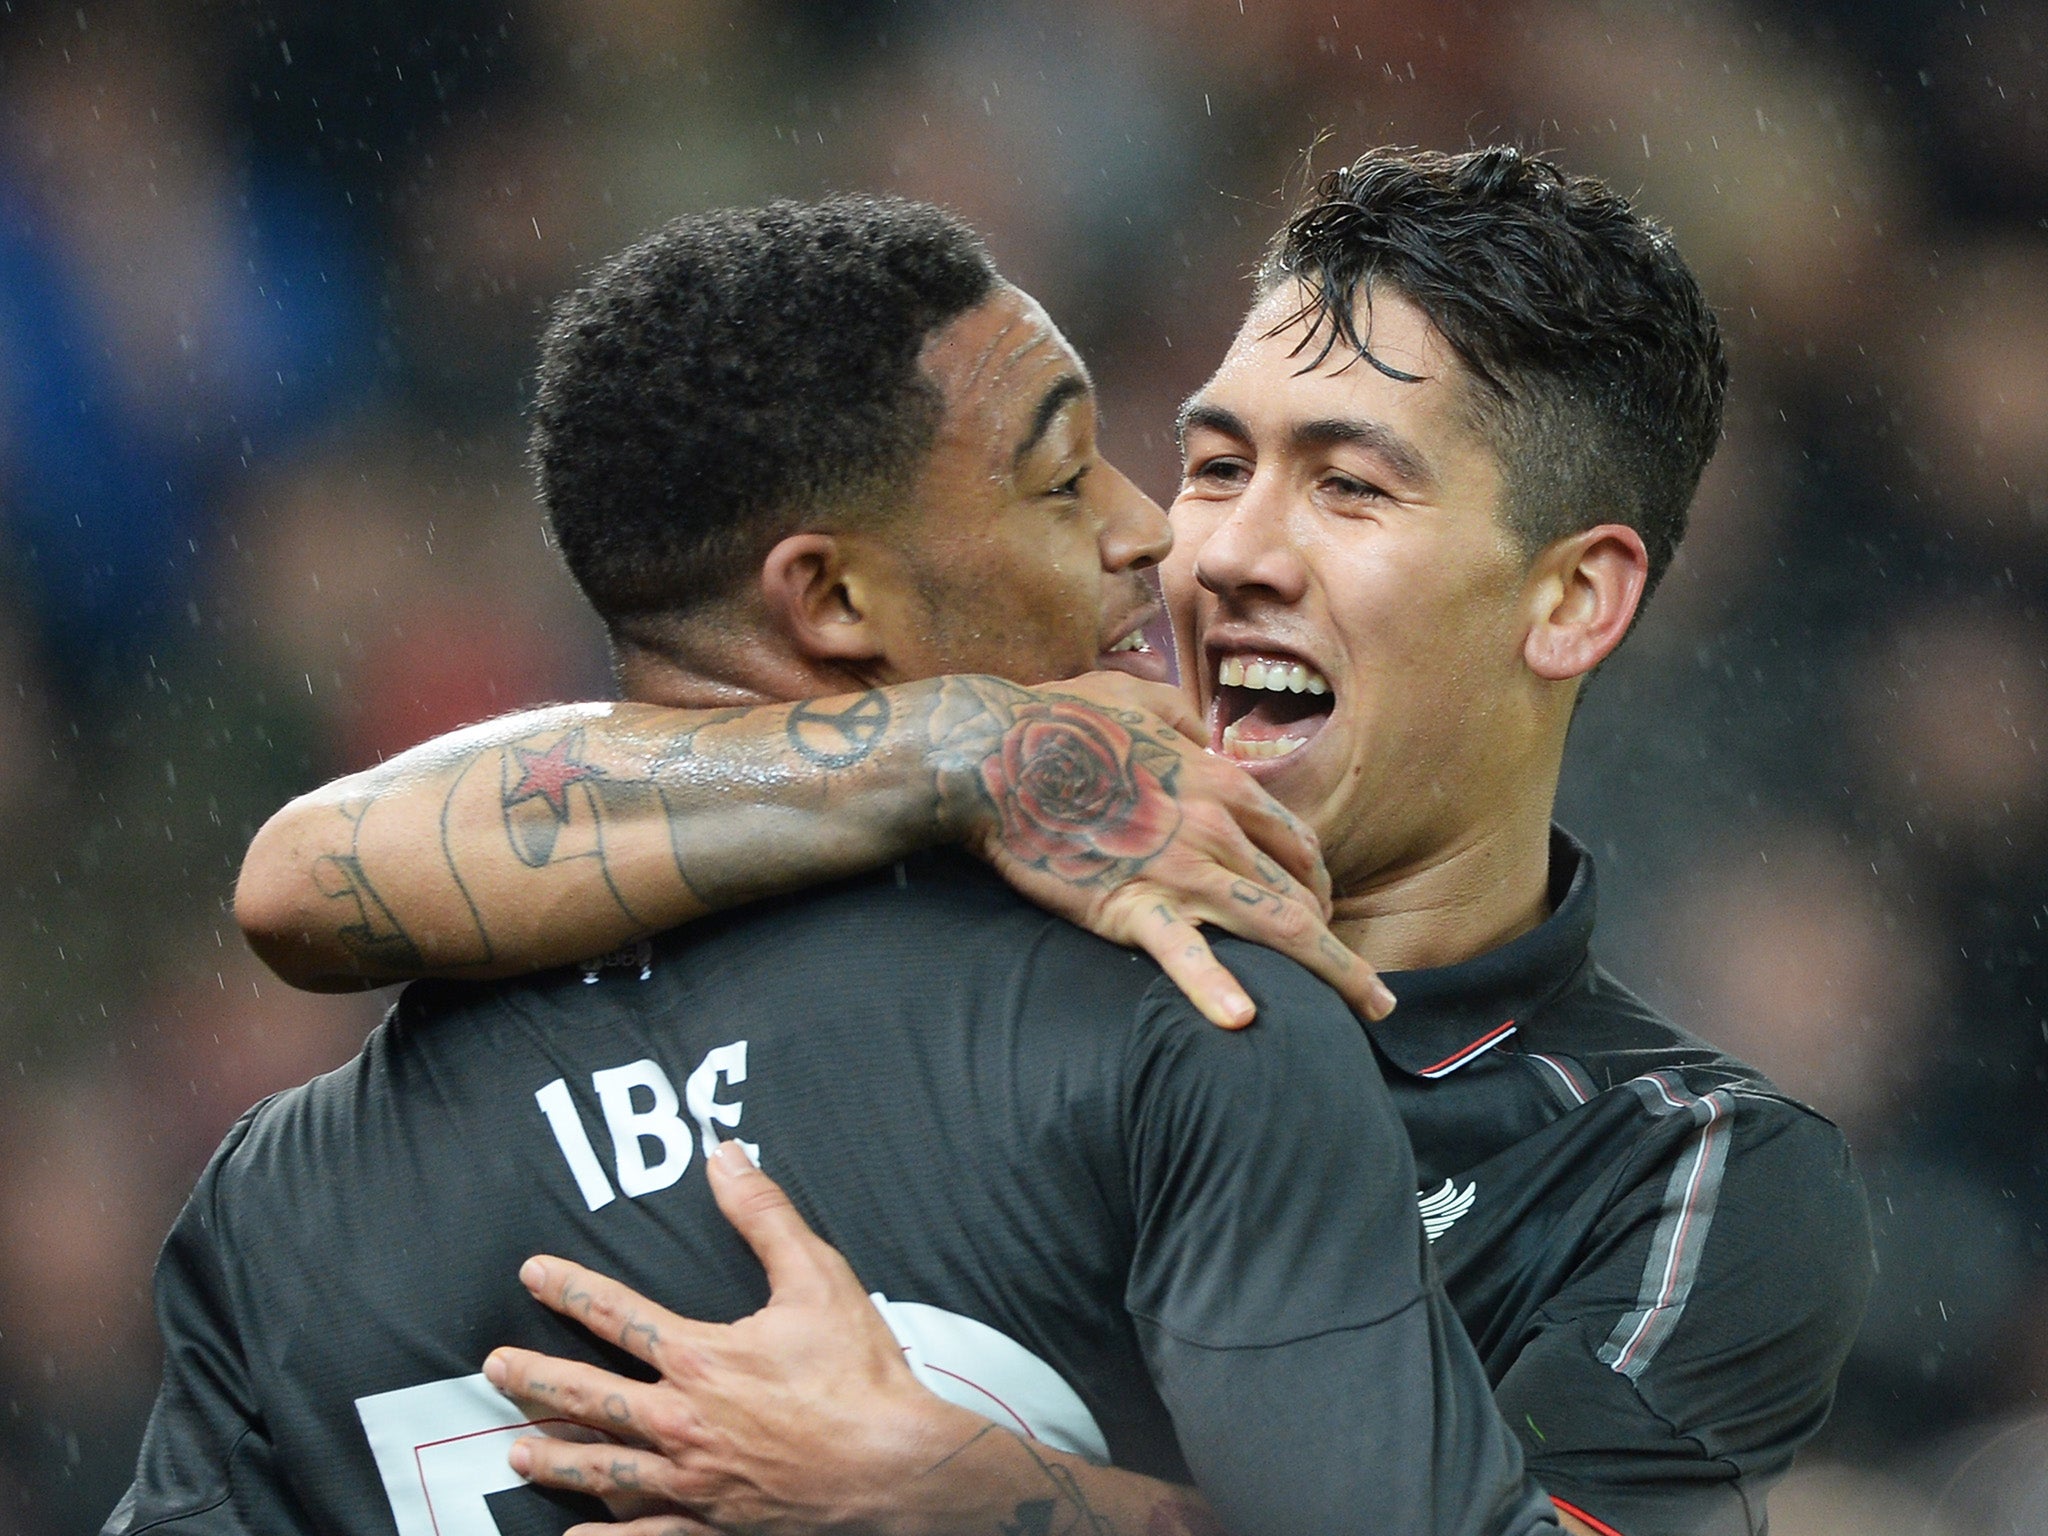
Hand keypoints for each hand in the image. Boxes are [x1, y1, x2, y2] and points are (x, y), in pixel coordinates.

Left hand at [487, 1141, 980, 1535]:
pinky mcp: (715, 1524)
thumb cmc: (859, 1374)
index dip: (571, 1291)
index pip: (619, 1315)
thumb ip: (764, 1215)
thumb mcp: (817, 1277)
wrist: (895, 1467)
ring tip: (518, 1450)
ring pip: (604, 1470)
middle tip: (494, 1369)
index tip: (533, 1274)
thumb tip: (726, 1157)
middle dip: (537, 1380)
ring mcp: (694, 1481)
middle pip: (590, 1397)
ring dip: (556, 1457)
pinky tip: (577, 1535)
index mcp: (702, 1358)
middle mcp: (683, 1422)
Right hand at [939, 672, 1393, 1027]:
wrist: (993, 752)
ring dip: (1335, 971)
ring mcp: (1180, 868)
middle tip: (1364, 986)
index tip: (1321, 913)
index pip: (1296, 846)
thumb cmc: (1057, 720)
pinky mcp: (1130, 905)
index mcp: (1222, 782)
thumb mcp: (1135, 697)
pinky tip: (1242, 1021)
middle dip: (1340, 942)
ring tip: (1373, 1009)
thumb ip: (1177, 714)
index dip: (1318, 885)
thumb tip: (1193, 725)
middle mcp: (1217, 827)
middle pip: (1303, 892)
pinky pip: (1183, 953)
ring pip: (1280, 926)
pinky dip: (1216, 987)